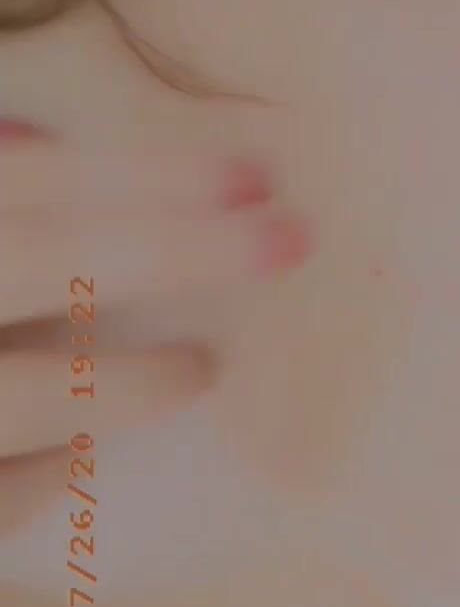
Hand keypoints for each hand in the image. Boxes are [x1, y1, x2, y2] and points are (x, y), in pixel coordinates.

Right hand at [0, 132, 311, 533]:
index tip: (248, 175)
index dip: (145, 175)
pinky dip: (42, 474)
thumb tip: (37, 132)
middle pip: (52, 259)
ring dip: (125, 382)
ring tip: (197, 369)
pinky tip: (75, 455)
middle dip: (176, 249)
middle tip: (287, 241)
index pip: (39, 186)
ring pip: (25, 391)